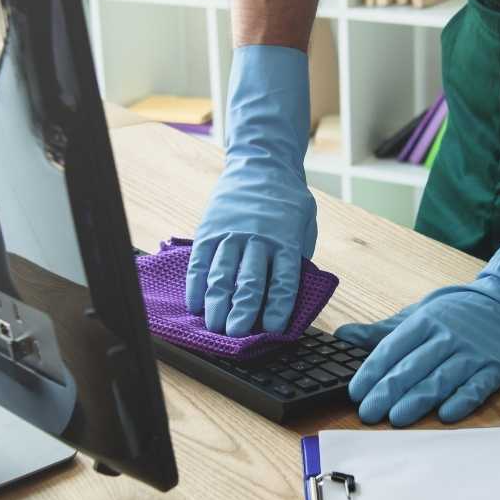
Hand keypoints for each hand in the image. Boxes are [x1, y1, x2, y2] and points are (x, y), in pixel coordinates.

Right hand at [187, 46, 316, 335]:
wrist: (261, 164)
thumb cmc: (287, 202)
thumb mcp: (303, 226)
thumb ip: (296, 259)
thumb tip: (289, 297)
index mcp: (286, 240)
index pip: (283, 280)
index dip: (277, 308)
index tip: (272, 330)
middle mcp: (258, 238)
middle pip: (249, 281)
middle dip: (242, 312)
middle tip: (236, 335)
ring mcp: (230, 234)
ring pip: (221, 274)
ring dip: (216, 304)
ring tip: (213, 326)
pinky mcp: (209, 230)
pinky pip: (200, 262)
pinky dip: (196, 285)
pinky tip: (195, 304)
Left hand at [336, 224, 499, 425]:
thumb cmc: (456, 313)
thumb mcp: (418, 314)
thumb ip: (382, 331)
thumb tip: (343, 336)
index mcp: (424, 322)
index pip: (393, 348)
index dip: (372, 371)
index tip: (356, 391)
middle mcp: (446, 337)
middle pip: (413, 367)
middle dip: (388, 391)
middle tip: (368, 413)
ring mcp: (472, 353)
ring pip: (440, 379)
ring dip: (418, 400)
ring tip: (396, 419)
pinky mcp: (495, 368)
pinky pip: (477, 386)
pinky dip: (462, 400)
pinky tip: (447, 415)